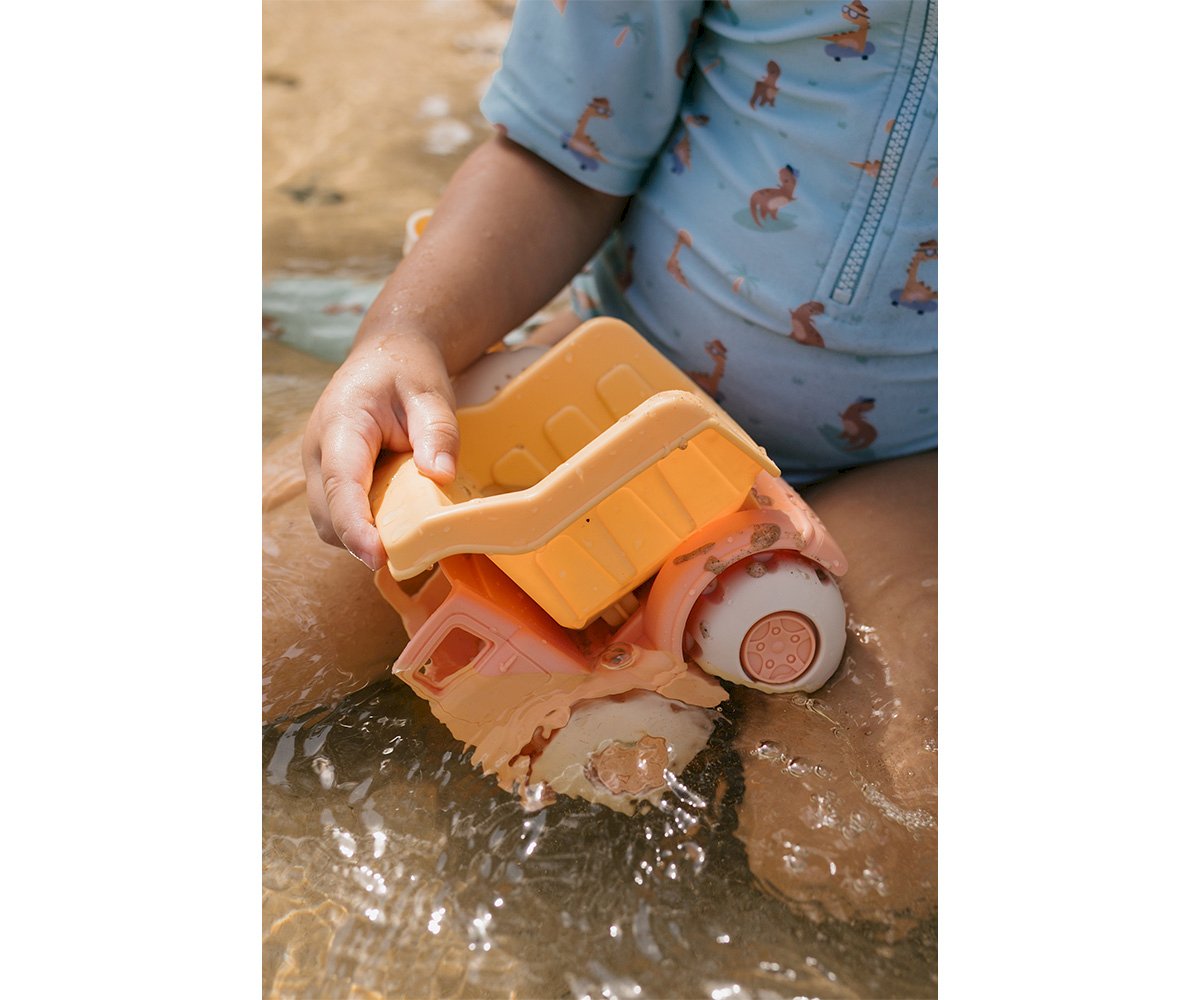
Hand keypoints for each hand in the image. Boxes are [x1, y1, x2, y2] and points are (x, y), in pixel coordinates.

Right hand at [302, 328, 458, 570]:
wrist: (387, 353)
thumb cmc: (406, 370)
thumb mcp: (431, 393)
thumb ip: (437, 432)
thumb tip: (440, 475)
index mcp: (341, 424)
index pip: (341, 484)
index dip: (356, 526)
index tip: (378, 555)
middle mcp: (319, 451)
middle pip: (329, 515)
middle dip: (362, 540)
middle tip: (412, 551)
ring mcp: (320, 466)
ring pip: (331, 521)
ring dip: (365, 534)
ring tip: (408, 530)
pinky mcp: (331, 477)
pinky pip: (341, 514)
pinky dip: (366, 525)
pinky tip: (399, 517)